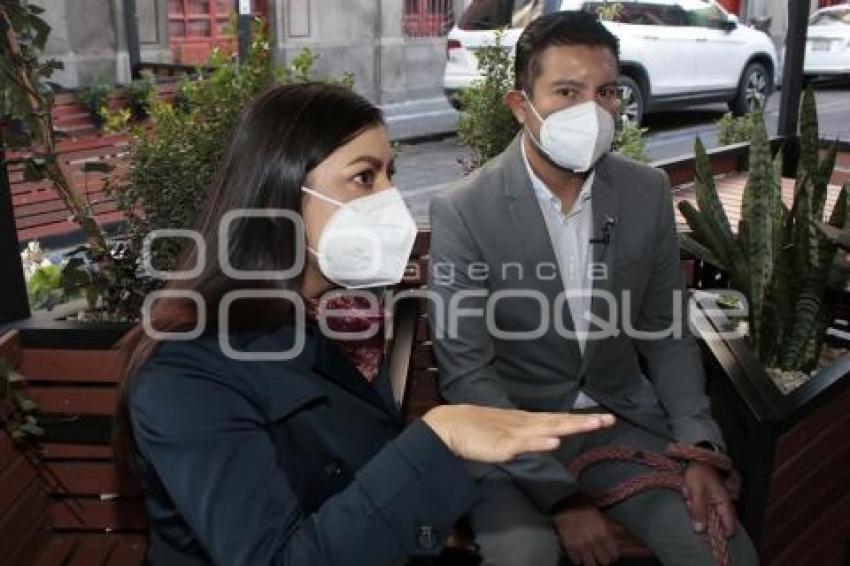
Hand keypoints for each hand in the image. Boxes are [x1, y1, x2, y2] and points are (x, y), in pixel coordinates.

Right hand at [421, 405, 614, 462]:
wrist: (449, 425)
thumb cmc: (475, 430)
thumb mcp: (505, 435)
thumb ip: (525, 438)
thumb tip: (546, 438)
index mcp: (526, 422)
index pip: (558, 419)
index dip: (580, 419)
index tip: (603, 419)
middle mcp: (524, 424)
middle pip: (558, 421)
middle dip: (584, 422)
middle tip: (609, 420)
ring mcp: (514, 433)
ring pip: (547, 429)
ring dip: (570, 426)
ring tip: (592, 424)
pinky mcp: (502, 445)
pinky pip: (524, 444)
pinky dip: (540, 441)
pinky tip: (555, 440)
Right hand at [554, 498, 619, 565]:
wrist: (565, 501)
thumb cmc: (584, 505)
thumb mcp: (601, 515)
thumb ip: (612, 528)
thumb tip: (621, 539)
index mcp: (604, 532)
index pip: (615, 554)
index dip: (613, 554)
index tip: (610, 552)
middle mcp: (594, 541)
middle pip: (605, 562)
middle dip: (604, 559)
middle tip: (600, 555)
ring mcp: (581, 545)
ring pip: (591, 564)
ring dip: (591, 561)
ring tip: (589, 556)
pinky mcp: (569, 546)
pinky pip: (576, 561)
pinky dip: (578, 559)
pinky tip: (579, 553)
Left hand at [683, 462, 735, 537]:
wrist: (695, 460)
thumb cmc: (699, 474)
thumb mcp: (697, 493)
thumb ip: (699, 512)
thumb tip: (699, 530)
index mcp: (725, 504)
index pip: (729, 528)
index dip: (719, 534)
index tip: (704, 533)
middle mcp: (723, 505)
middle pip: (713, 523)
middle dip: (700, 516)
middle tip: (691, 502)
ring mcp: (715, 502)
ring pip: (704, 515)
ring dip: (694, 508)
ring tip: (689, 494)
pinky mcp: (707, 499)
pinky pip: (699, 507)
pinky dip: (692, 502)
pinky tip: (688, 493)